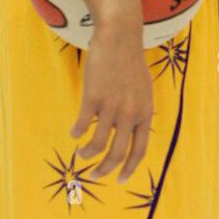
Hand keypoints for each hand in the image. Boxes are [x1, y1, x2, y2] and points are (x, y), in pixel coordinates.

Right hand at [70, 16, 152, 182]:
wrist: (120, 38)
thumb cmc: (130, 63)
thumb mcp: (143, 90)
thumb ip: (138, 111)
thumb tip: (130, 130)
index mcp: (145, 113)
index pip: (140, 150)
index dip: (129, 168)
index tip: (120, 180)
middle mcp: (130, 114)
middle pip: (117, 153)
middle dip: (105, 170)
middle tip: (95, 175)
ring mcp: (112, 107)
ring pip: (98, 144)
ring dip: (87, 154)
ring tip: (81, 155)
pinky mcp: (93, 98)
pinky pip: (82, 124)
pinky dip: (76, 133)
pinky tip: (73, 133)